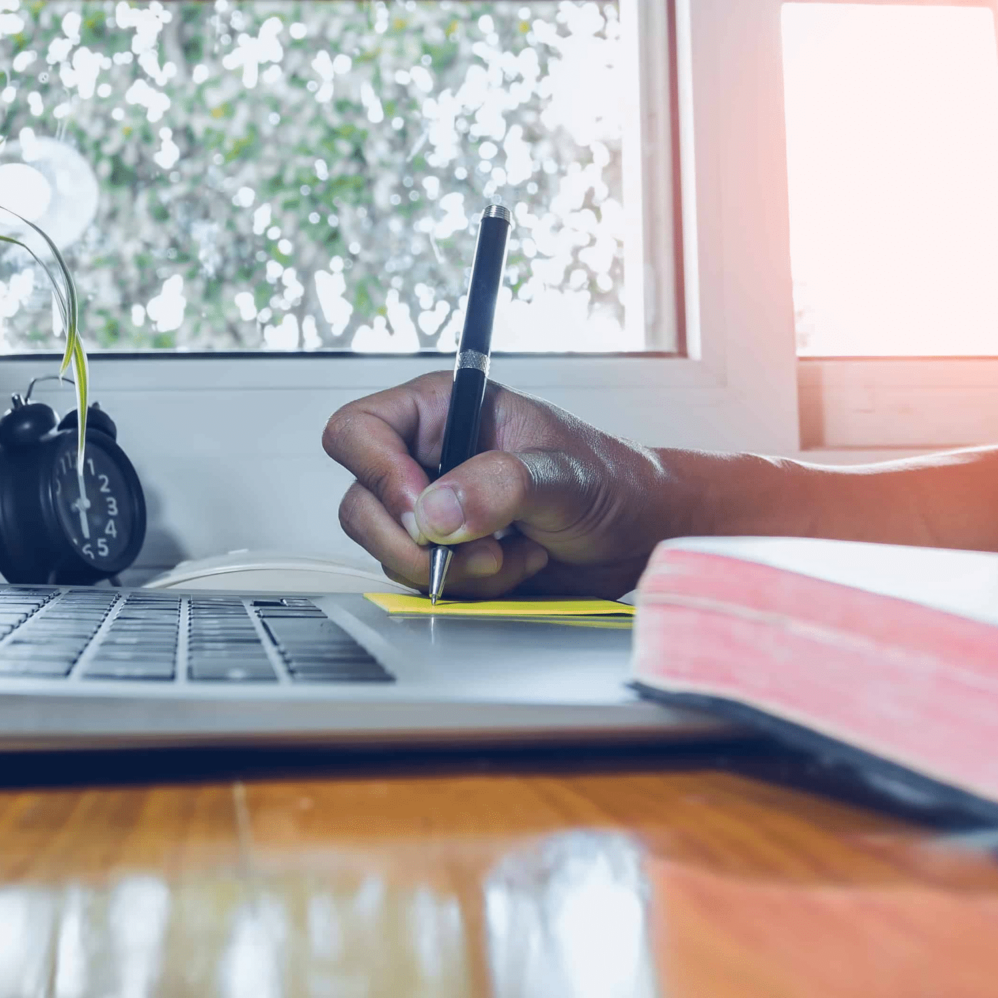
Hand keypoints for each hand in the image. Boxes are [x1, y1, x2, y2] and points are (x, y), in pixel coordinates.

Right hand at [322, 374, 686, 597]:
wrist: (639, 531)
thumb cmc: (610, 479)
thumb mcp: (561, 474)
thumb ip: (499, 485)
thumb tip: (434, 513)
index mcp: (441, 410)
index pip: (358, 431)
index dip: (377, 473)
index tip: (424, 511)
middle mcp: (426, 457)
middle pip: (361, 503)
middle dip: (415, 542)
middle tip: (478, 549)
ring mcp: (432, 511)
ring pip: (390, 551)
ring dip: (454, 568)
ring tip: (512, 552)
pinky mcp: (445, 555)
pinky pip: (423, 583)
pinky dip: (470, 587)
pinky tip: (515, 566)